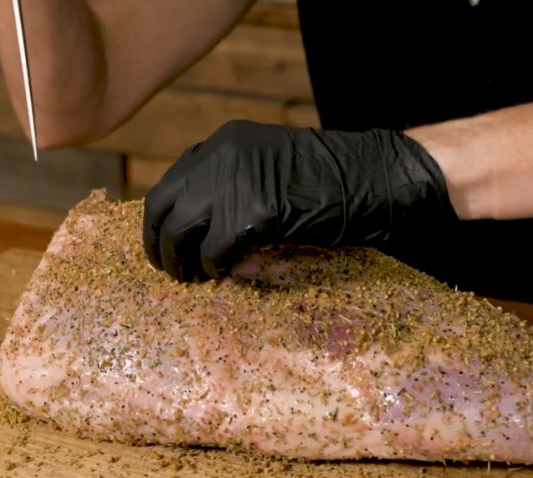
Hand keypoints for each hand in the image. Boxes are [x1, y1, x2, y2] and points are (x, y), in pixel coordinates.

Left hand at [142, 120, 457, 280]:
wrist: (374, 178)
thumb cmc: (328, 180)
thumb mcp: (267, 168)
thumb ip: (230, 184)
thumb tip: (196, 225)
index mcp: (223, 142)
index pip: (169, 183)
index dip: (161, 219)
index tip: (164, 242)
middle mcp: (220, 156)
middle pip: (162, 206)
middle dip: (158, 244)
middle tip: (170, 270)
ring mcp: (234, 182)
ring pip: (180, 231)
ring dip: (181, 262)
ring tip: (191, 279)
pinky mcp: (253, 213)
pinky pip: (214, 250)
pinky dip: (213, 268)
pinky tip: (222, 275)